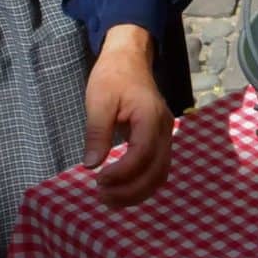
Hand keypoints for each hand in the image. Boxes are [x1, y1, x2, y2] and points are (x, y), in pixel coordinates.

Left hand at [85, 25, 174, 207]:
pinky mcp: (160, 138)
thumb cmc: (113, 76)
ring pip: (160, 174)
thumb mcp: (98, 101)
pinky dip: (143, 184)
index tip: (98, 180)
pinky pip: (158, 168)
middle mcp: (164, 129)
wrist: (130, 58)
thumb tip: (91, 165)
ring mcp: (165, 134)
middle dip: (130, 191)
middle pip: (156, 172)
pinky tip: (123, 188)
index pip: (142, 155)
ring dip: (138, 192)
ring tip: (111, 199)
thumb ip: (97, 133)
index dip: (122, 174)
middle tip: (102, 197)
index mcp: (150, 117)